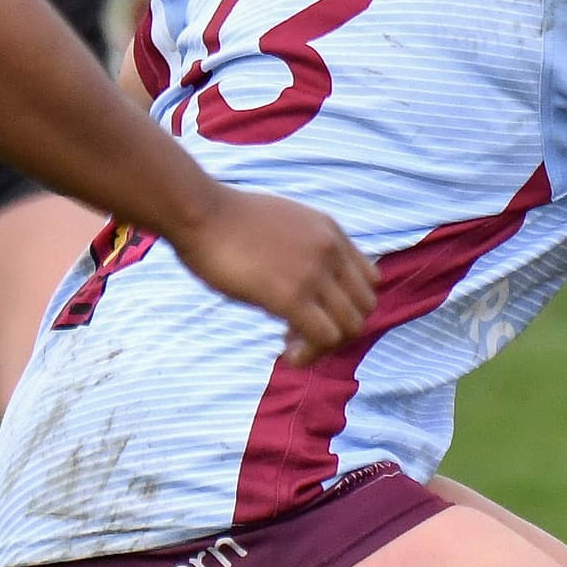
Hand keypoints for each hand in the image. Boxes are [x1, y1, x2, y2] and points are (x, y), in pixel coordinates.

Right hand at [167, 186, 377, 363]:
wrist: (198, 211)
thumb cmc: (223, 219)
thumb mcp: (282, 222)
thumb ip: (302, 247)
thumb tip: (298, 276)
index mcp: (331, 232)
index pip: (369, 279)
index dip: (346, 303)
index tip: (315, 310)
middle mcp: (331, 251)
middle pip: (366, 306)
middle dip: (340, 328)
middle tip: (301, 333)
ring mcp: (314, 273)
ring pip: (351, 326)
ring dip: (325, 346)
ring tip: (292, 347)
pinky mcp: (291, 295)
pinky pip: (324, 337)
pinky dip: (310, 354)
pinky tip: (287, 355)